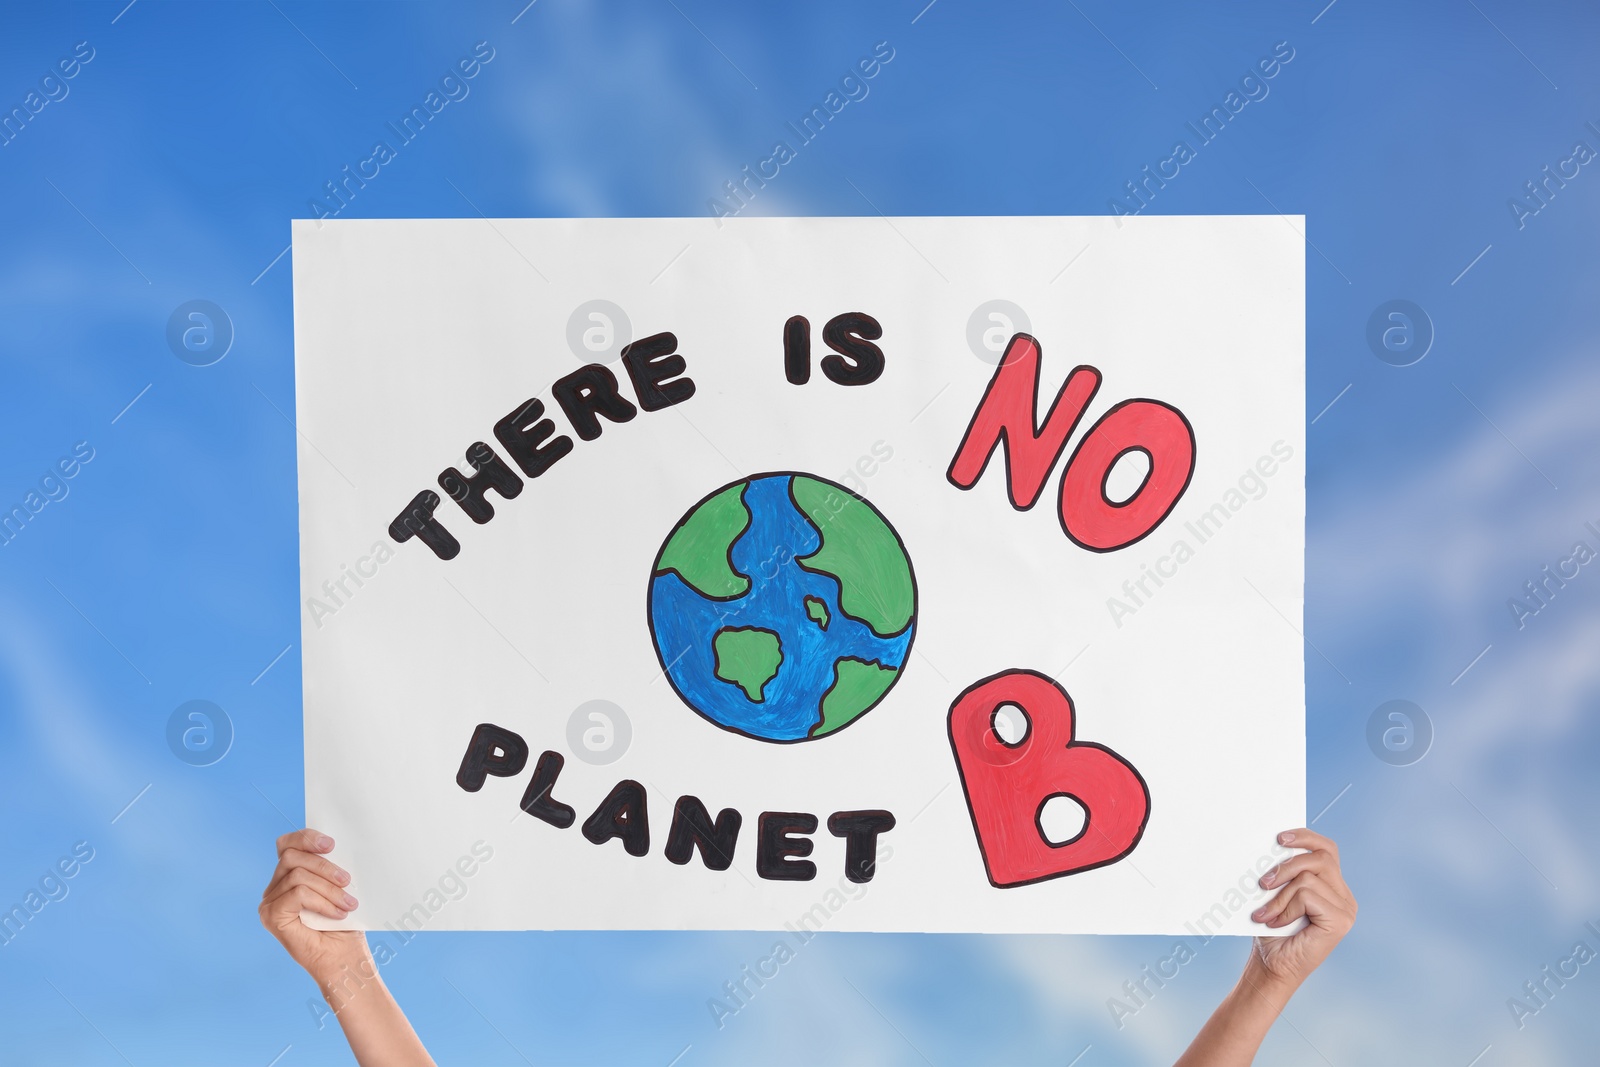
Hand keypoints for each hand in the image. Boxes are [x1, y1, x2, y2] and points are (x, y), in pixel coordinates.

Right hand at [259, 828, 367, 983]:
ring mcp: (269, 903)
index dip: (306, 837)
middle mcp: (274, 889)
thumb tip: (334, 842)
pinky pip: (297, 894)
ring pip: (298, 875)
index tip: (332, 844)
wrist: (344, 960)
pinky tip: (337, 913)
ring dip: (329, 888)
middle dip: (324, 865)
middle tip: (347, 880)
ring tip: (348, 904)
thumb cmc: (345, 925)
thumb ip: (330, 865)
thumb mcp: (339, 887)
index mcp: (288, 877)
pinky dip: (322, 902)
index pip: (287, 844)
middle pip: (292, 856)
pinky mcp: (271, 917)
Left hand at [1174, 830, 1354, 1065]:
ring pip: (1308, 876)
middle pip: (1320, 857)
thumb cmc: (1271, 932)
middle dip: (1285, 865)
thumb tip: (1270, 844)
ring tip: (1265, 912)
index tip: (1278, 838)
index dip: (1305, 837)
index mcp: (1333, 887)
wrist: (1270, 968)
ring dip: (1279, 894)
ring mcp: (1346, 909)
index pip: (1326, 849)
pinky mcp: (1341, 921)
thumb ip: (1282, 871)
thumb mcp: (1275, 894)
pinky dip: (1285, 907)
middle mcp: (1344, 897)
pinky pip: (1307, 895)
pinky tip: (1275, 923)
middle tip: (1262, 883)